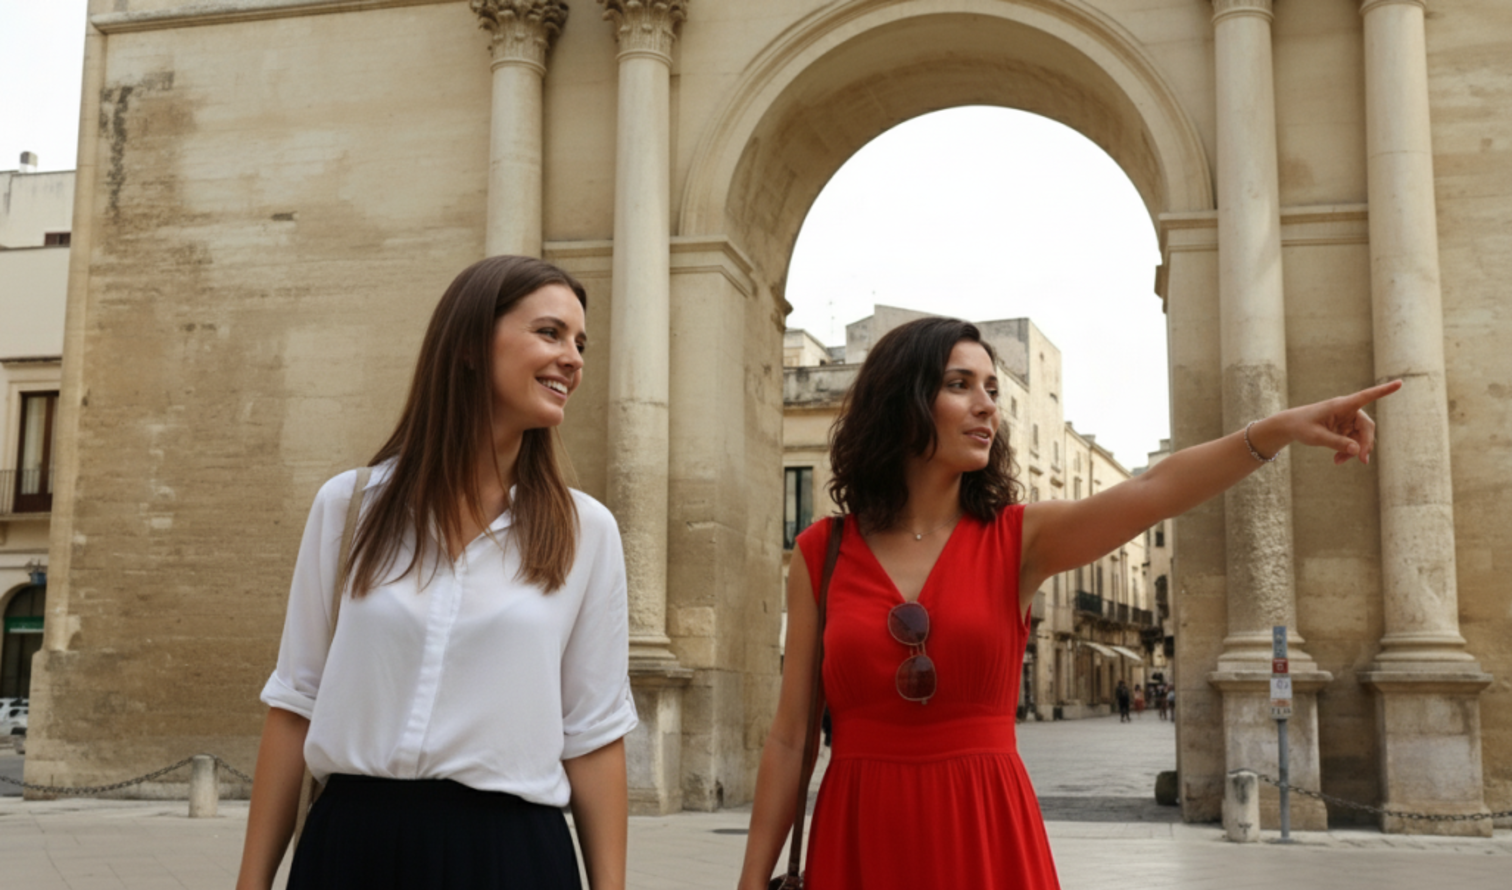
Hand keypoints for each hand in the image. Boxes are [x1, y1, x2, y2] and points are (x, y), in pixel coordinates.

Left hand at [1280, 380, 1401, 464]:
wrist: (1290, 426)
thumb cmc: (1301, 426)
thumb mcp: (1316, 436)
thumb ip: (1337, 443)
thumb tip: (1358, 450)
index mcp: (1342, 405)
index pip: (1366, 396)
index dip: (1383, 391)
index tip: (1400, 383)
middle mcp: (1348, 410)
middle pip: (1367, 427)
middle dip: (1365, 444)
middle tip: (1362, 461)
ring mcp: (1348, 420)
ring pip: (1361, 438)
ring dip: (1354, 451)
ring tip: (1338, 461)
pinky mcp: (1345, 429)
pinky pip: (1354, 442)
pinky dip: (1348, 452)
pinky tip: (1337, 460)